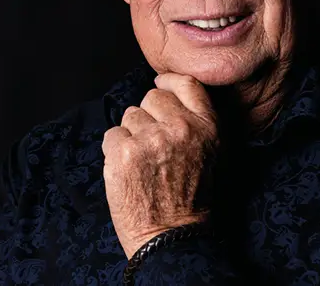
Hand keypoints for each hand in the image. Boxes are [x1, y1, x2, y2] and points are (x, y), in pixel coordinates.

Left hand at [101, 73, 219, 258]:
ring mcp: (151, 140)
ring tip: (144, 165)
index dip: (169, 81)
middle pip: (152, 97)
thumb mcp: (208, 155)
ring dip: (131, 136)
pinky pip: (111, 136)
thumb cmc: (187, 200)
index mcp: (206, 129)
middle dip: (148, 117)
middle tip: (154, 148)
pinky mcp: (124, 153)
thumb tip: (165, 92)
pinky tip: (128, 172)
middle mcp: (181, 129)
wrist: (170, 238)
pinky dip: (114, 153)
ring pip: (129, 116)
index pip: (187, 85)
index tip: (160, 82)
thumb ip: (193, 123)